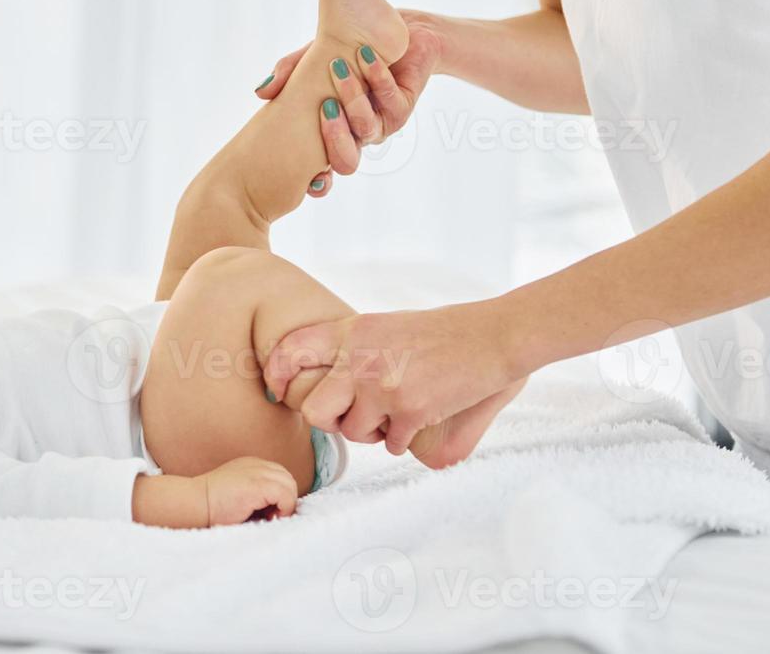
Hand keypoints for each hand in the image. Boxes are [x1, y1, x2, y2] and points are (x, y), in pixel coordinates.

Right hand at [200, 456, 299, 525]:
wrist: (195, 502)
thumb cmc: (212, 506)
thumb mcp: (237, 492)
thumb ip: (255, 494)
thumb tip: (276, 510)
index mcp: (251, 465)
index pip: (280, 476)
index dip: (279, 495)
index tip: (268, 512)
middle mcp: (257, 464)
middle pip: (287, 479)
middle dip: (285, 500)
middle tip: (271, 516)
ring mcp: (258, 472)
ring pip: (290, 486)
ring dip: (285, 505)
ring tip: (269, 518)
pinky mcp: (258, 484)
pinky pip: (286, 495)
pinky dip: (284, 508)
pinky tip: (269, 518)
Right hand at [256, 12, 444, 193]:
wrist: (386, 25)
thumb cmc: (343, 48)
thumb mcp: (309, 57)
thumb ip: (287, 73)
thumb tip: (262, 93)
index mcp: (330, 133)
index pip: (322, 171)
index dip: (318, 182)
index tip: (311, 177)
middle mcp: (355, 135)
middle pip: (346, 162)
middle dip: (335, 140)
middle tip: (326, 108)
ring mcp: (380, 123)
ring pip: (366, 129)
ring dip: (352, 98)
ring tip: (340, 68)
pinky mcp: (402, 105)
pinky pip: (389, 101)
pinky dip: (376, 77)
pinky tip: (365, 56)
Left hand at [262, 305, 522, 458]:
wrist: (492, 337)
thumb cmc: (442, 333)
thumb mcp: (387, 326)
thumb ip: (354, 349)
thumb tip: (324, 383)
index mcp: (352, 331)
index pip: (293, 348)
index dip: (277, 373)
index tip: (279, 389)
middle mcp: (360, 358)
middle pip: (313, 410)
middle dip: (331, 421)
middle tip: (352, 415)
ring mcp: (383, 385)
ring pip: (353, 432)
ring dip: (373, 432)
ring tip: (396, 413)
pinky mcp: (409, 410)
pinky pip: (391, 444)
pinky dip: (404, 439)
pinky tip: (421, 417)